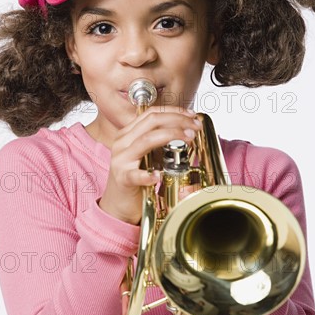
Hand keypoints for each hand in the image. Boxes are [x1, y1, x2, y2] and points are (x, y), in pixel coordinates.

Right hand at [99, 107, 202, 224]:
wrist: (118, 202)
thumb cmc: (135, 176)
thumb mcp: (148, 154)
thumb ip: (160, 142)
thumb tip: (187, 130)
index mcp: (128, 133)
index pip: (152, 113)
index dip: (174, 111)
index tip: (192, 115)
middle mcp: (122, 142)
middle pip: (152, 121)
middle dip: (178, 121)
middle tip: (195, 127)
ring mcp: (121, 159)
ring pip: (146, 140)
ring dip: (171, 136)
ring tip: (188, 140)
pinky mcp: (123, 178)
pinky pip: (136, 174)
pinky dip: (148, 175)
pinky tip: (159, 176)